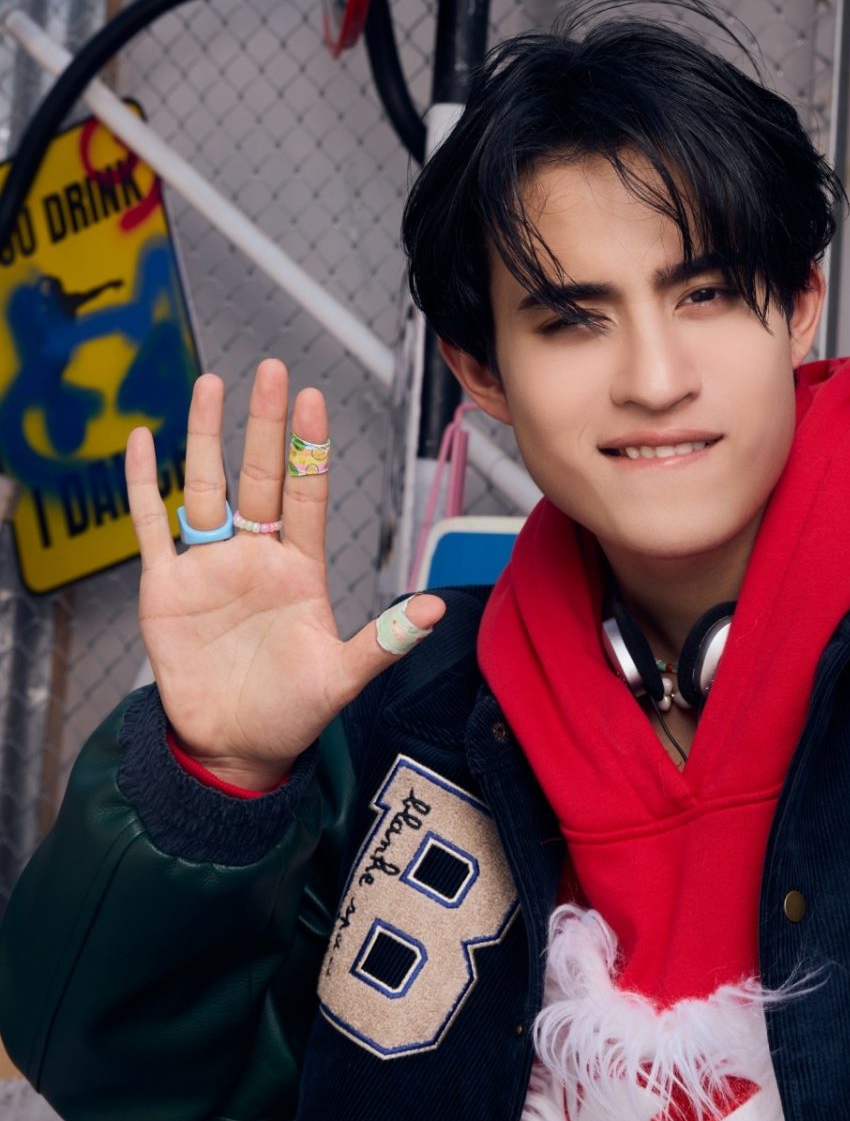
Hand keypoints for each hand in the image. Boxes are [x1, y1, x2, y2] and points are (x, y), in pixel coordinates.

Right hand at [126, 358, 444, 788]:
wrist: (233, 750)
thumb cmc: (291, 713)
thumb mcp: (342, 678)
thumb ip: (385, 641)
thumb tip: (437, 609)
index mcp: (300, 570)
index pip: (307, 496)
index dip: (310, 449)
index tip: (314, 399)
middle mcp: (255, 557)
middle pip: (261, 477)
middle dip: (266, 425)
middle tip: (271, 370)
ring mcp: (209, 567)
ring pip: (206, 487)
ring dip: (206, 438)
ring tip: (211, 384)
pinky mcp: (165, 587)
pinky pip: (151, 525)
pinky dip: (145, 485)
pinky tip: (142, 442)